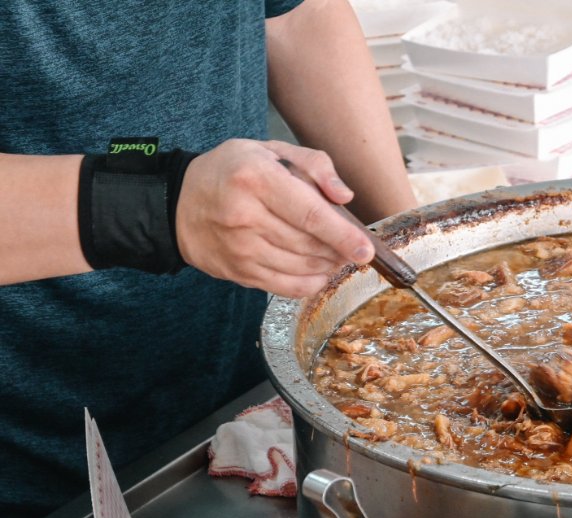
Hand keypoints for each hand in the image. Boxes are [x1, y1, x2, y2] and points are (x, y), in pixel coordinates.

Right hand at [175, 139, 376, 297]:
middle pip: (308, 244)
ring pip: (300, 267)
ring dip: (326, 265)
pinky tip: (318, 271)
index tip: (366, 250)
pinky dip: (310, 283)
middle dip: (338, 250)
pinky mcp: (238, 272)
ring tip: (334, 254)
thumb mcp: (270, 150)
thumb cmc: (232, 172)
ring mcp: (239, 249)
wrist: (179, 203)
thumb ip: (314, 165)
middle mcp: (244, 216)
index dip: (342, 235)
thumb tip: (344, 196)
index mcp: (255, 178)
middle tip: (351, 246)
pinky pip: (286, 287)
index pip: (309, 214)